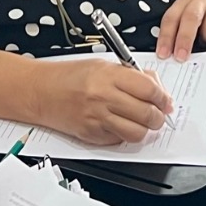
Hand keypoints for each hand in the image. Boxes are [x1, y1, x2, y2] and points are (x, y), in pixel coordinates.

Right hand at [31, 58, 172, 144]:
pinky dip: (126, 134)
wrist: (40, 92)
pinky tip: (121, 124)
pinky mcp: (92, 136)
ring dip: (146, 129)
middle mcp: (103, 98)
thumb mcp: (102, 65)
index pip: (148, 89)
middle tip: (159, 113)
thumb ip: (130, 75)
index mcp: (108, 76)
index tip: (165, 100)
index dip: (162, 97)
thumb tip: (155, 86)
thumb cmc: (69, 76)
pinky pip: (119, 140)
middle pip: (146, 114)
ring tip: (143, 122)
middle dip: (159, 116)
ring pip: (137, 133)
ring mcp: (97, 119)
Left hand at [156, 0, 205, 60]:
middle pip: (191, 18)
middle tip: (181, 57)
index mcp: (183, 2)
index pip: (171, 18)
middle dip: (184, 39)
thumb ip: (177, 35)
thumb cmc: (200, 18)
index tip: (164, 55)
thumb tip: (171, 58)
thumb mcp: (184, 20)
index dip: (166, 37)